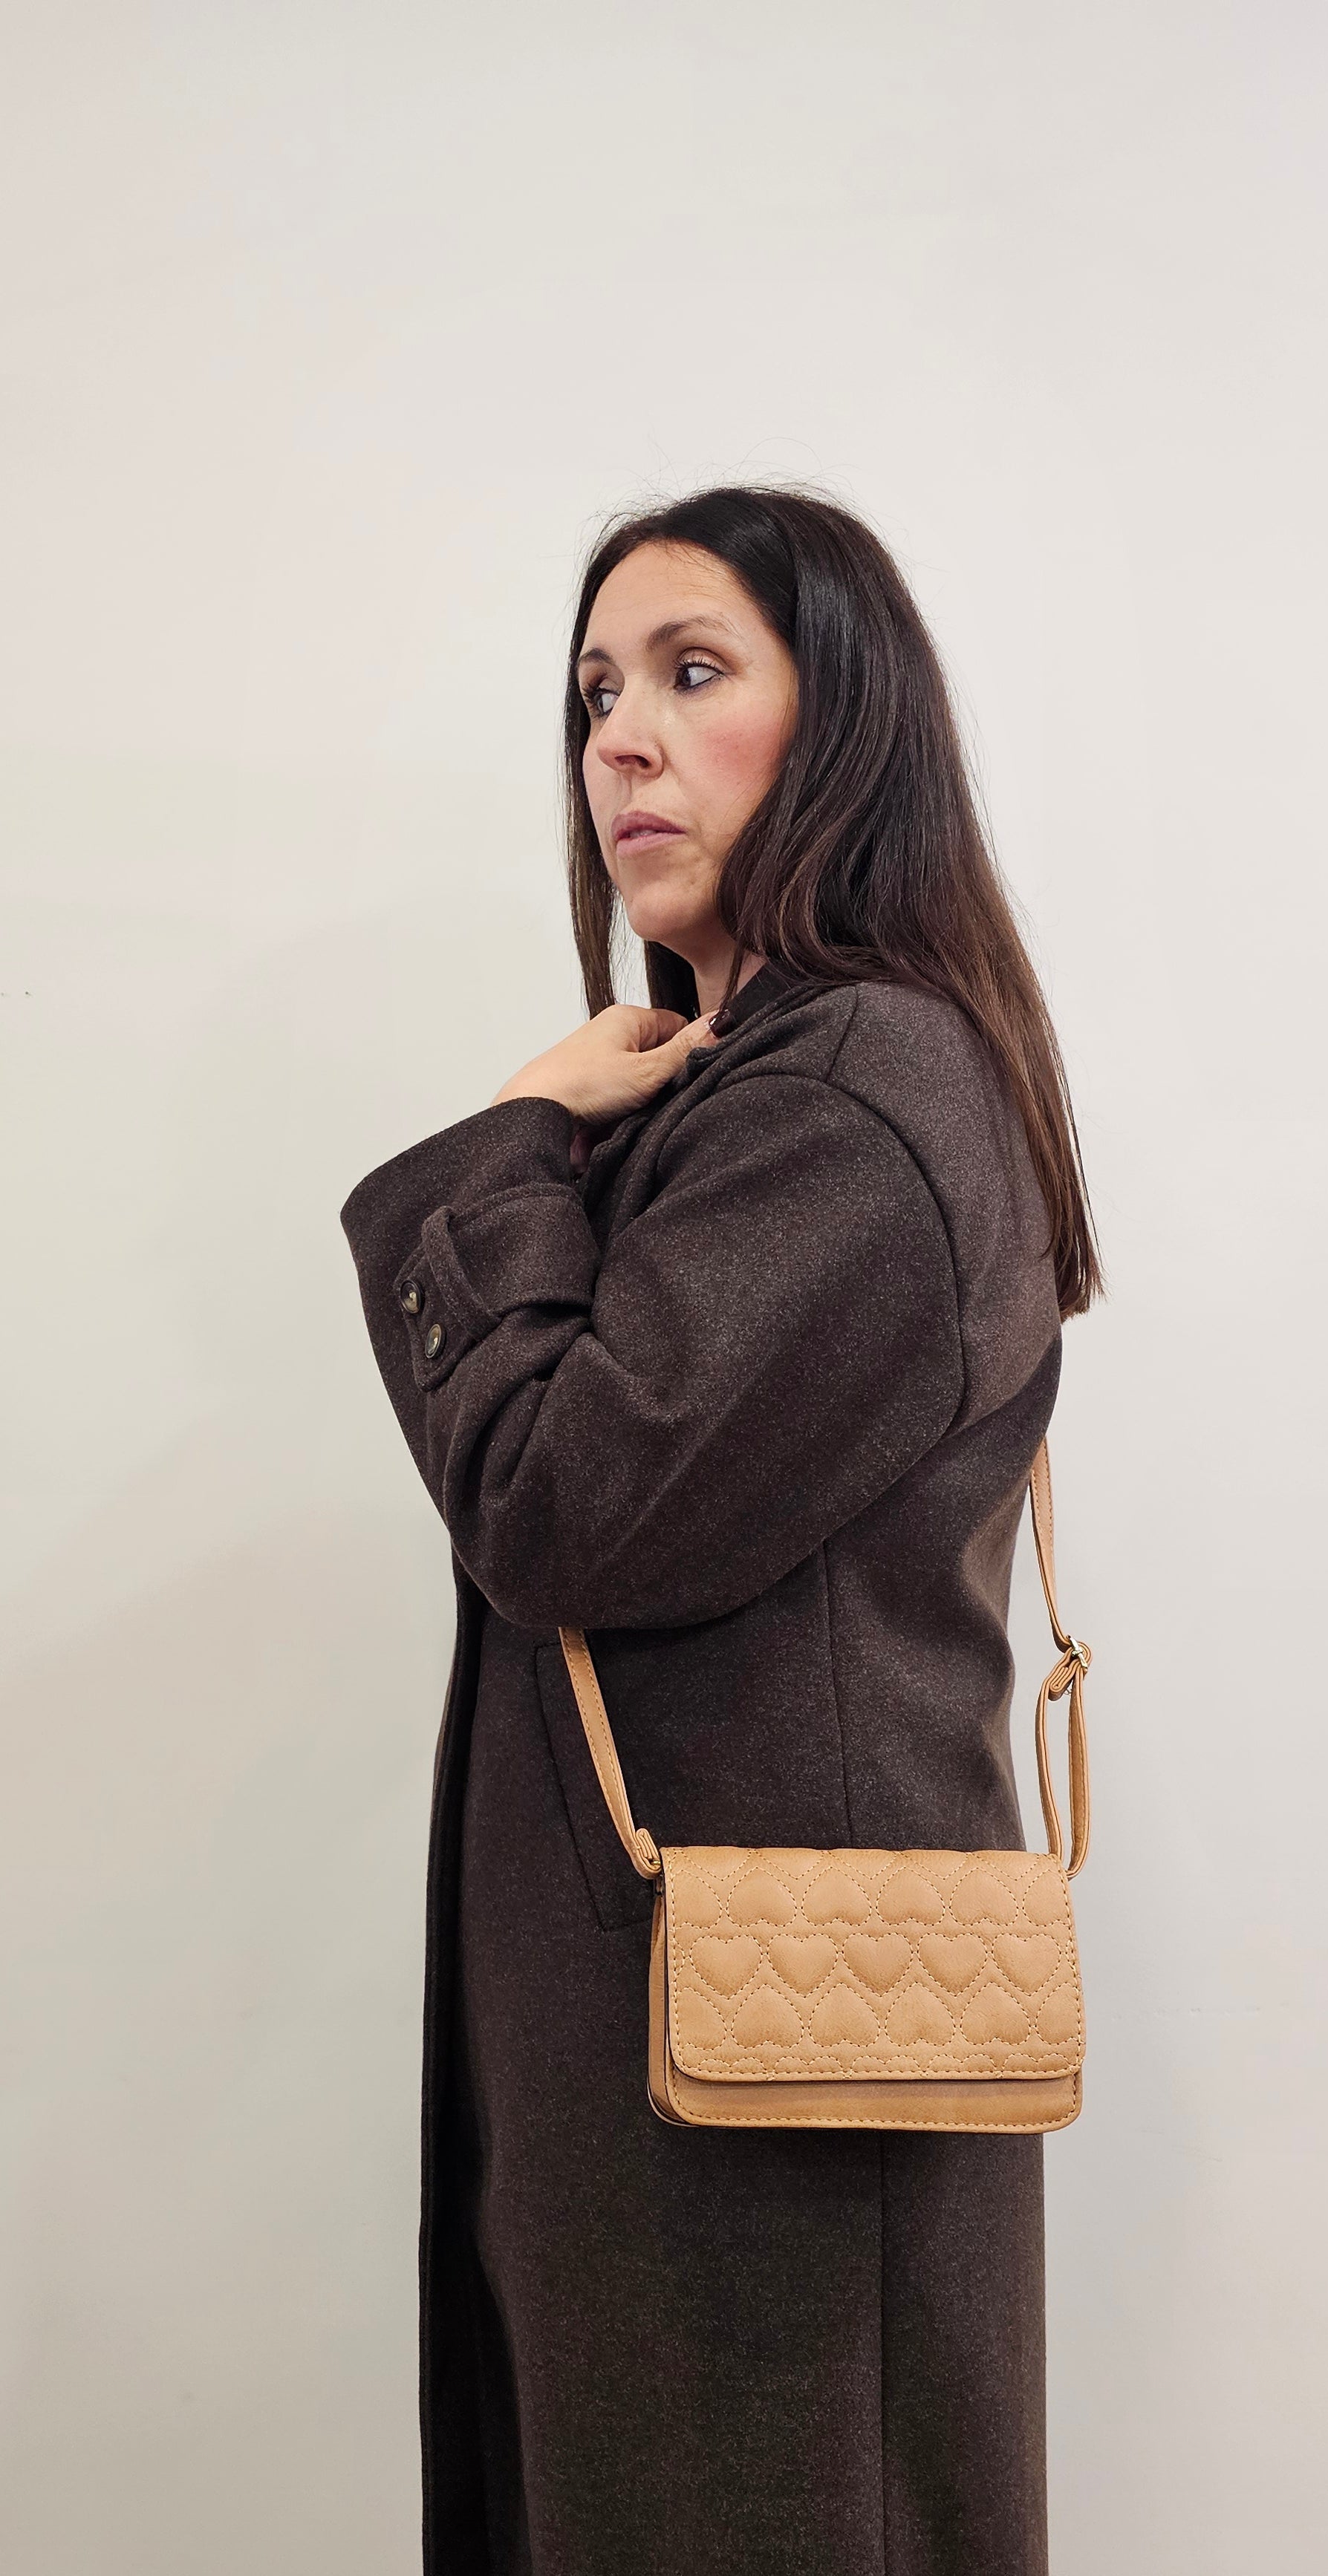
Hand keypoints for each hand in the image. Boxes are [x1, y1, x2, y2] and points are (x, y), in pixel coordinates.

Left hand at [492, 1003, 719, 1122]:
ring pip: (642, 1081)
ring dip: (647, 1101)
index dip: (692, 1048)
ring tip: (643, 1112)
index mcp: (626, 1018)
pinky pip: (623, 1100)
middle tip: (670, 1097)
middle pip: (660, 1055)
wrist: (533, 1114)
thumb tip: (721, 1022)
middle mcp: (611, 1036)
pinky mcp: (590, 1090)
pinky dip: (627, 1113)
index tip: (702, 1069)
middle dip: (668, 1080)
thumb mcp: (647, 1070)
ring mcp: (599, 1063)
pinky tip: (625, 1123)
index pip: (676, 1024)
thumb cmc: (582, 1085)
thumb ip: (686, 1050)